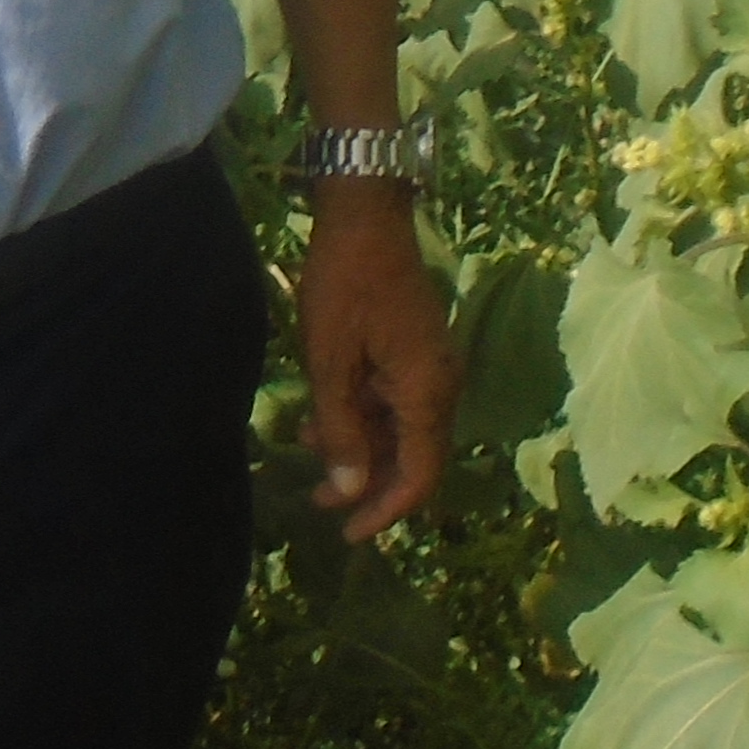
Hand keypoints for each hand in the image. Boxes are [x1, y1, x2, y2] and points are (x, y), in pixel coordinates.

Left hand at [294, 180, 457, 543]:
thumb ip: (340, 428)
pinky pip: (396, 401)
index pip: (420, 475)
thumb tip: (349, 490)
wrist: (365, 215)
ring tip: (307, 454)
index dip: (386, 511)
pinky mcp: (417, 351)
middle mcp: (441, 386)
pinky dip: (363, 417)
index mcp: (427, 392)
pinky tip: (320, 418)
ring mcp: (432, 367)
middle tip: (319, 503)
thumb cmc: (344, 283)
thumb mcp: (329, 360)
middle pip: (414, 457)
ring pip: (402, 430)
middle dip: (368, 484)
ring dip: (360, 448)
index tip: (348, 533)